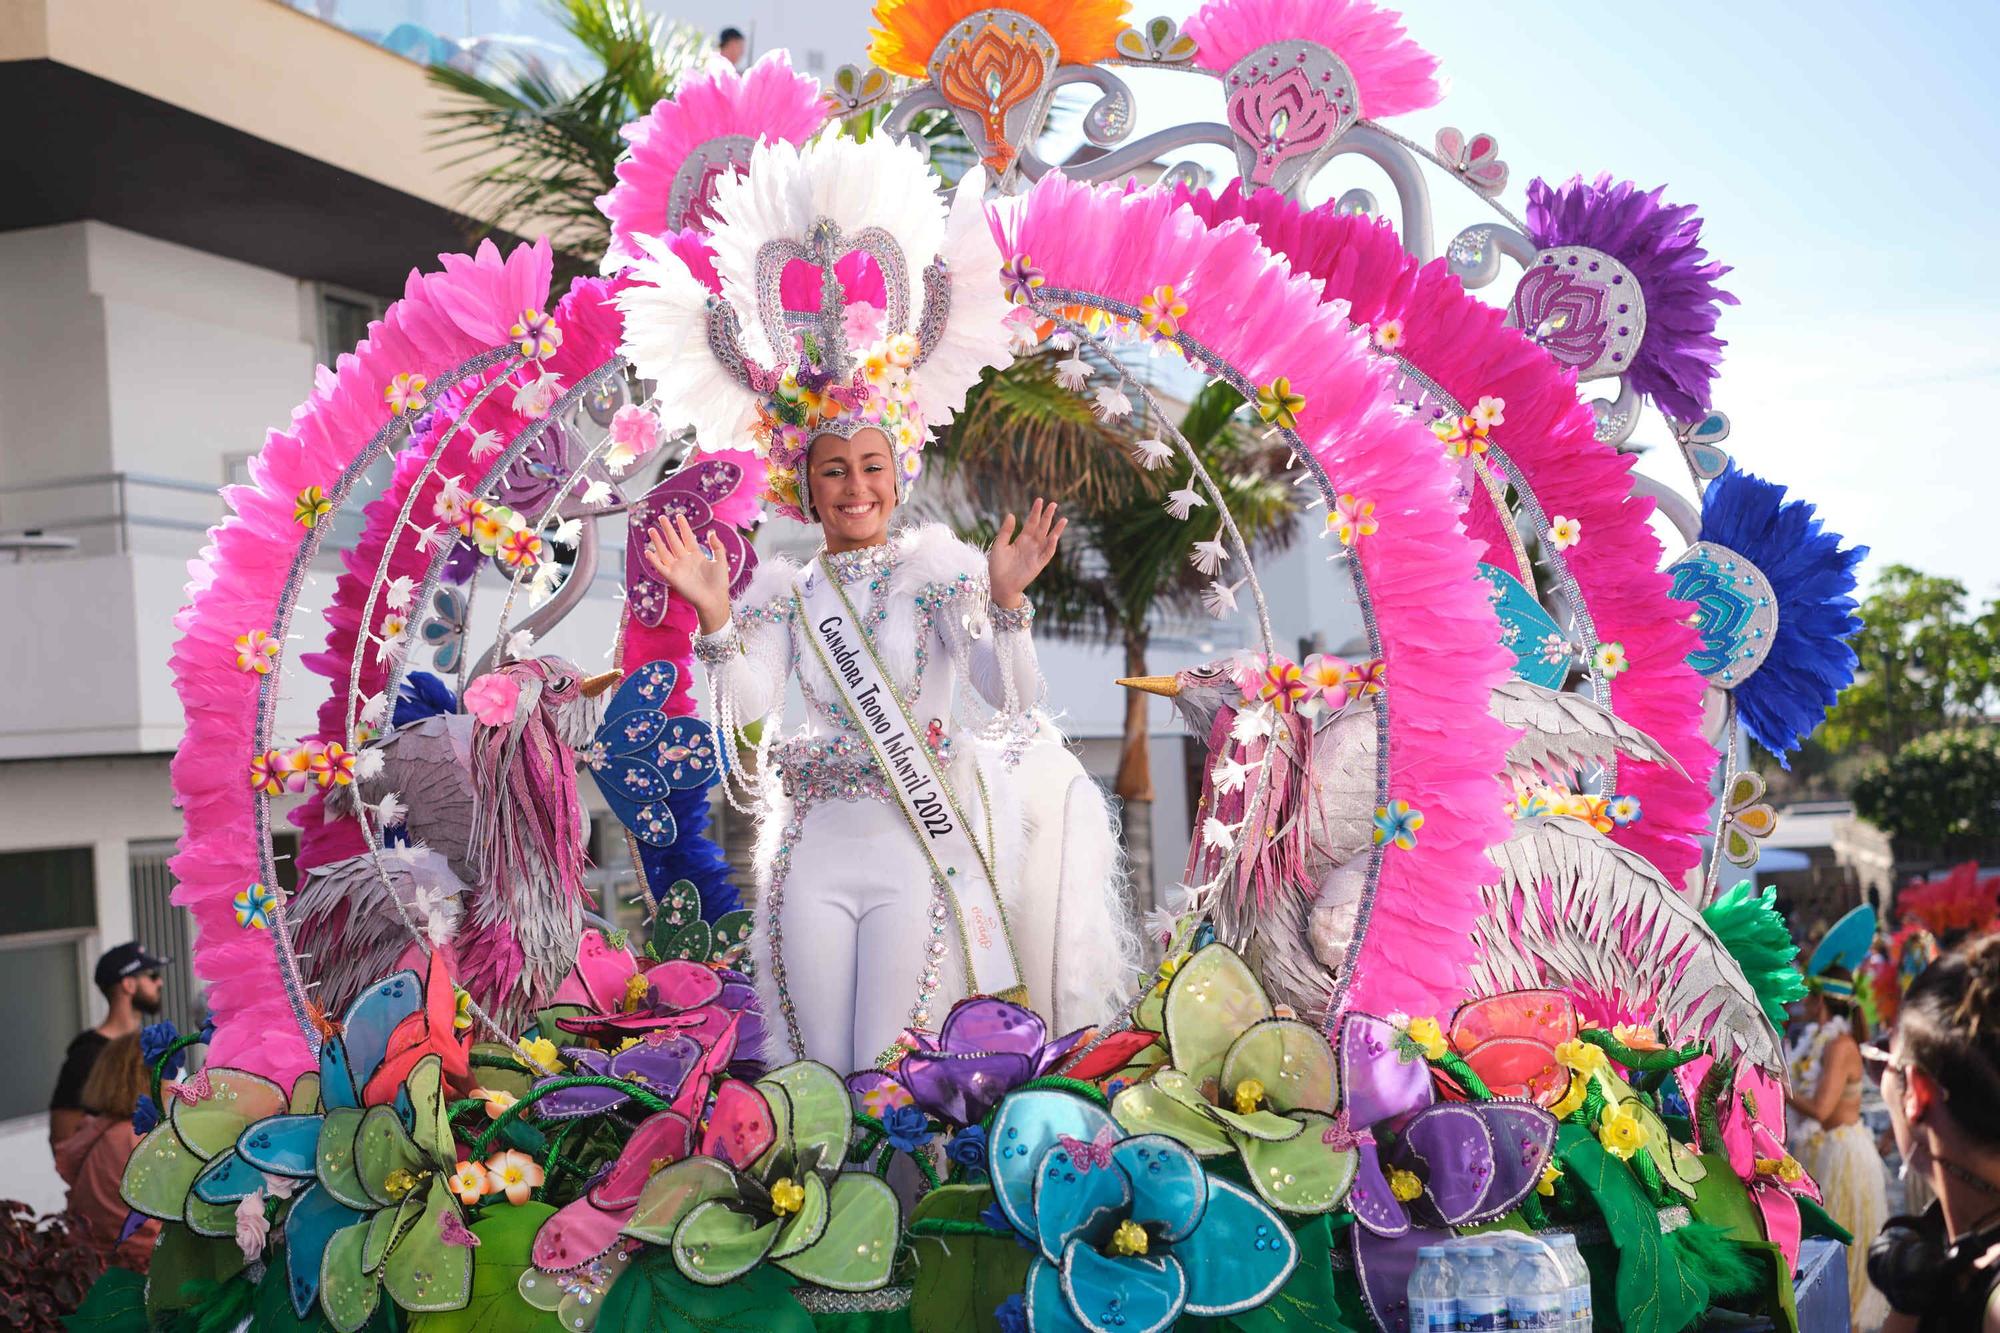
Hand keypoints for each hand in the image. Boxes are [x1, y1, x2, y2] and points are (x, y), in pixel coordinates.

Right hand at [644, 513, 732, 632]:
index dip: (683, 527)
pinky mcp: (673, 578)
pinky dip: (654, 560)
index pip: (688, 538)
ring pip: (665, 552)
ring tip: (652, 530)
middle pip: (674, 542)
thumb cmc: (719, 583)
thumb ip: (717, 546)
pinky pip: (661, 567)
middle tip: (662, 517)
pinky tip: (648, 551)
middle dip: (668, 530)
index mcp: (697, 556)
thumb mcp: (721, 561)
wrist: (715, 600)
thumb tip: (712, 532)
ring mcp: (678, 568)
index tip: (679, 516)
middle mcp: (685, 560)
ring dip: (658, 541)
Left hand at [989, 498, 1064, 608]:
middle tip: (1053, 504)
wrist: (1000, 585)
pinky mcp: (1038, 564)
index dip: (1035, 512)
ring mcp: (1036, 554)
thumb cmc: (997, 567)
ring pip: (1048, 539)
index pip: (1031, 522)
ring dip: (1056, 530)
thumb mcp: (999, 546)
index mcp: (1021, 539)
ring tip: (1064, 519)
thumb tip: (1011, 514)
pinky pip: (1047, 554)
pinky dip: (1051, 546)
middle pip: (1042, 528)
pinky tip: (1054, 536)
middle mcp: (1031, 545)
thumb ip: (1006, 531)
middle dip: (1047, 516)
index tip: (1039, 500)